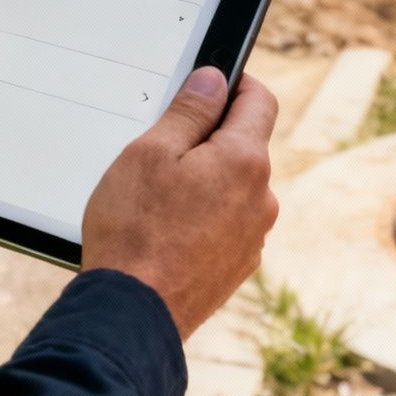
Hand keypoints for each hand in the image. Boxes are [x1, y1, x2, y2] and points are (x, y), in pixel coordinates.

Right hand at [80, 67, 279, 339]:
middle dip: (208, 140)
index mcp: (245, 161)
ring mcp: (253, 237)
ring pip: (232, 189)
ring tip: (155, 202)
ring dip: (204, 183)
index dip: (234, 83)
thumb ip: (188, 111)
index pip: (260, 100)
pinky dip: (202, 219)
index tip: (209, 84)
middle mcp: (261, 199)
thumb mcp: (149, 153)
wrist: (133, 314)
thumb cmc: (135, 232)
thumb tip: (213, 81)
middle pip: (243, 146)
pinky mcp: (237, 267)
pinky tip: (165, 233)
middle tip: (160, 152)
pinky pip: (225, 225)